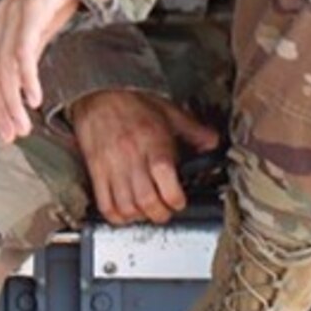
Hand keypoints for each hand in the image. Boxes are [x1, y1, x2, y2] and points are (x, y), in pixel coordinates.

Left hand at [0, 0, 79, 141]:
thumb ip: (29, 51)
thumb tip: (23, 84)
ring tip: (22, 127)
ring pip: (4, 68)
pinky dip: (27, 78)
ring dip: (12, 102)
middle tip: (8, 136)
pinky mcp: (32, 10)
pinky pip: (24, 51)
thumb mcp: (42, 25)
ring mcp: (14, 14)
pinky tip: (34, 99)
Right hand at [70, 88, 218, 225]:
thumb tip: (213, 144)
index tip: (180, 201)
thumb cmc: (134, 104)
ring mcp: (112, 167)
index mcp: (154, 144)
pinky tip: (126, 212)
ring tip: (147, 211)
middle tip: (166, 210)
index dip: (176, 199)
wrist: (99, 94)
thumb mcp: (170, 113)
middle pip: (146, 200)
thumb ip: (194, 131)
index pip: (166, 181)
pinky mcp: (96, 172)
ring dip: (140, 216)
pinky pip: (105, 204)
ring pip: (126, 206)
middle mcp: (132, 157)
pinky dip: (117, 216)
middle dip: (160, 213)